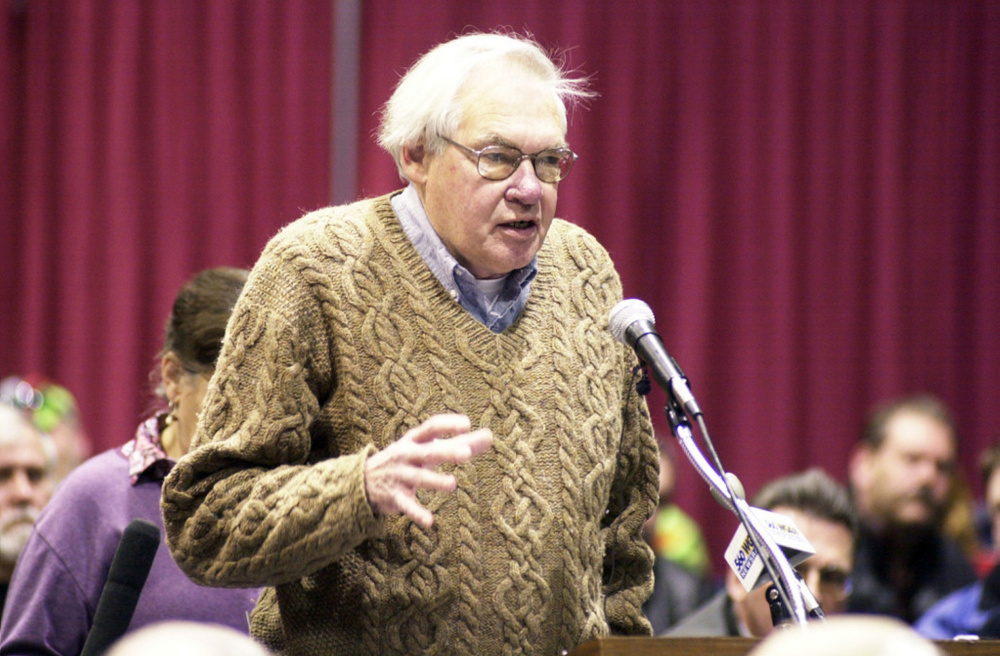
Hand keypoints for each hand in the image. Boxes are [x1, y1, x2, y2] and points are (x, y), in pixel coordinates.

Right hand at [364, 414, 492, 528]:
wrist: (363, 480)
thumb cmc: (407, 458)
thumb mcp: (428, 447)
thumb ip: (459, 442)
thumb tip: (490, 436)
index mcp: (415, 439)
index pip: (431, 427)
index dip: (448, 424)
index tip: (467, 424)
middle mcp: (406, 455)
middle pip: (428, 452)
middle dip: (446, 452)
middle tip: (467, 453)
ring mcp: (400, 476)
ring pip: (419, 479)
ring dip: (435, 481)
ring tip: (453, 484)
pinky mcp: (395, 497)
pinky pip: (407, 506)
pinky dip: (417, 513)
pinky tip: (430, 522)